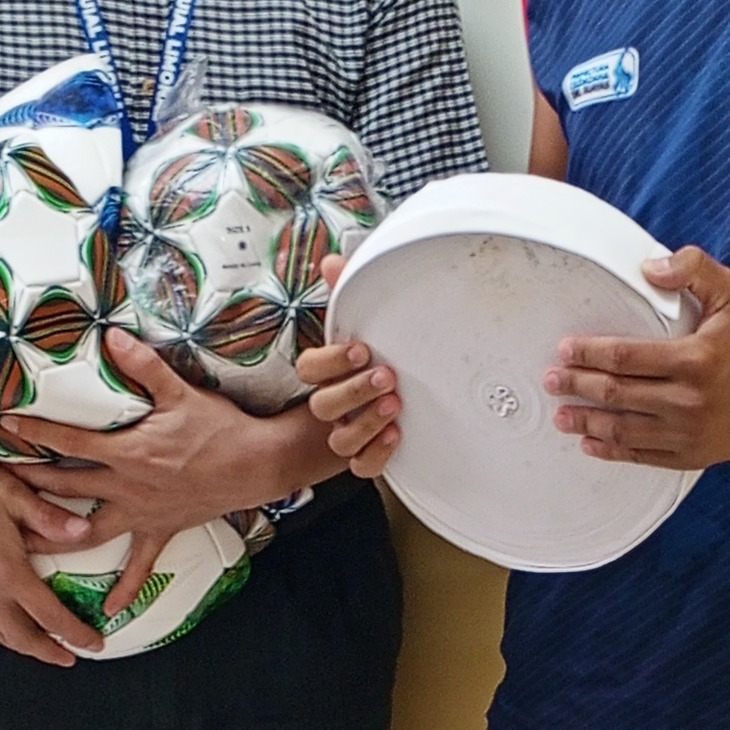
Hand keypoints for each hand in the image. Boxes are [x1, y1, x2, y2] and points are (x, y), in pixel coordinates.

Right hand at [0, 444, 106, 666]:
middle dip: (49, 653)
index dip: (75, 634)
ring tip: (42, 647)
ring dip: (23, 645)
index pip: (49, 616)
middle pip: (22, 637)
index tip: (94, 644)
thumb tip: (85, 531)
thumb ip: (50, 517)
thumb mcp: (13, 491)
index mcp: (5, 570)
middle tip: (70, 657)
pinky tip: (6, 622)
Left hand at [28, 335, 331, 609]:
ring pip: (88, 531)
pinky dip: (126, 588)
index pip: (70, 442)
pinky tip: (109, 609)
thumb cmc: (220, 427)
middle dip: (27, 489)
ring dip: (55, 541)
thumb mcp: (181, 392)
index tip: (3, 427)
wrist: (257, 465)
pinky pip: (140, 565)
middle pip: (66, 489)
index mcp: (127, 451)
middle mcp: (126, 486)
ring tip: (21, 551)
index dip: (35, 432)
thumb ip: (144, 366)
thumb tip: (112, 335)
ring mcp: (141, 513)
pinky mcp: (161, 530)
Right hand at [303, 251, 401, 479]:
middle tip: (386, 376)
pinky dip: (378, 454)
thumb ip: (348, 290)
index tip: (362, 349)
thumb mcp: (370, 317)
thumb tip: (333, 262)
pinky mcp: (369, 454)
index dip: (333, 361)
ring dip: (366, 423)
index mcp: (330, 371)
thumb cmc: (385, 351)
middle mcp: (335, 403)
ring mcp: (349, 431)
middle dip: (354, 391)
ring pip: (340, 440)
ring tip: (395, 405)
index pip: (311, 369)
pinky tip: (396, 435)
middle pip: (324, 405)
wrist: (418, 386)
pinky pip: (362, 467)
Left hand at [547, 247, 729, 465]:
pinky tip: (590, 442)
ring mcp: (688, 432)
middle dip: (577, 386)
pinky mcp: (690, 455)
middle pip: (617, 394)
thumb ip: (692, 268)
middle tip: (551, 380)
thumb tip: (648, 268)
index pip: (625, 356)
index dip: (589, 353)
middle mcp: (688, 400)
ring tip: (561, 414)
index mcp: (693, 359)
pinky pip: (642, 456)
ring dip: (586, 422)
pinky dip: (611, 450)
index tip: (565, 349)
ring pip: (623, 430)